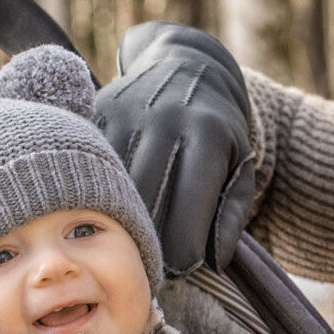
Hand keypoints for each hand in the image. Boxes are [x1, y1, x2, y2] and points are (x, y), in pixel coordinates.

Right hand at [95, 21, 255, 275]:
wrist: (190, 67)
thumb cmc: (221, 131)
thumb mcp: (241, 168)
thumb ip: (231, 216)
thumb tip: (211, 262)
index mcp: (207, 137)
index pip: (189, 215)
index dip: (184, 253)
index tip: (182, 267)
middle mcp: (166, 120)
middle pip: (147, 205)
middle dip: (150, 242)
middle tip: (153, 263)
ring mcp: (128, 112)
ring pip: (114, 188)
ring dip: (119, 221)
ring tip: (130, 239)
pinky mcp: (100, 110)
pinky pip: (93, 165)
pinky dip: (98, 192)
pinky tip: (108, 208)